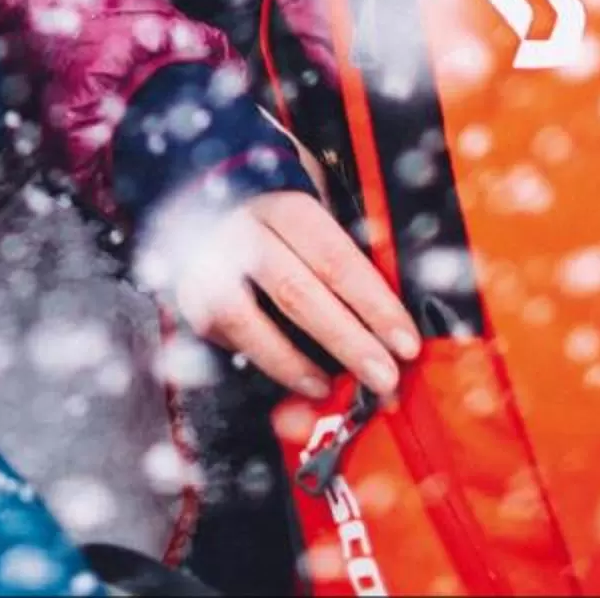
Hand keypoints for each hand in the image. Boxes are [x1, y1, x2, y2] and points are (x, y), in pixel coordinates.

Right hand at [137, 191, 419, 399]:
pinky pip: (230, 336)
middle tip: (385, 378)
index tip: (407, 343)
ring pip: (249, 318)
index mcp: (289, 210)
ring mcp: (211, 264)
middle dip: (346, 340)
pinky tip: (307, 383)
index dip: (374, 304)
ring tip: (338, 389)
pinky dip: (272, 365)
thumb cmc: (287, 237)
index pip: (337, 258)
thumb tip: (396, 328)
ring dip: (297, 362)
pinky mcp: (192, 298)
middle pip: (297, 290)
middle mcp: (245, 232)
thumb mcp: (319, 233)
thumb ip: (352, 270)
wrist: (208, 215)